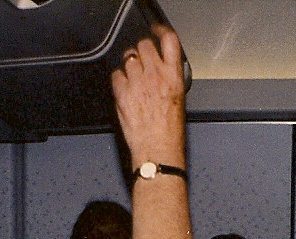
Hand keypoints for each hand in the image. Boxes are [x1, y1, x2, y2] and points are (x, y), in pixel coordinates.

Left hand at [111, 24, 187, 171]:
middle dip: (141, 51)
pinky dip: (119, 79)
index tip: (156, 32)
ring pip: (128, 58)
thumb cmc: (170, 132)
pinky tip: (125, 89)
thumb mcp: (179, 100)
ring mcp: (136, 82)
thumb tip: (161, 69)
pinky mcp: (121, 92)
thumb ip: (169, 78)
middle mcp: (155, 75)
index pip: (168, 39)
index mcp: (173, 76)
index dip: (160, 31)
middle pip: (143, 45)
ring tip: (133, 79)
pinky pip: (116, 74)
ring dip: (130, 65)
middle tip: (142, 62)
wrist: (158, 150)